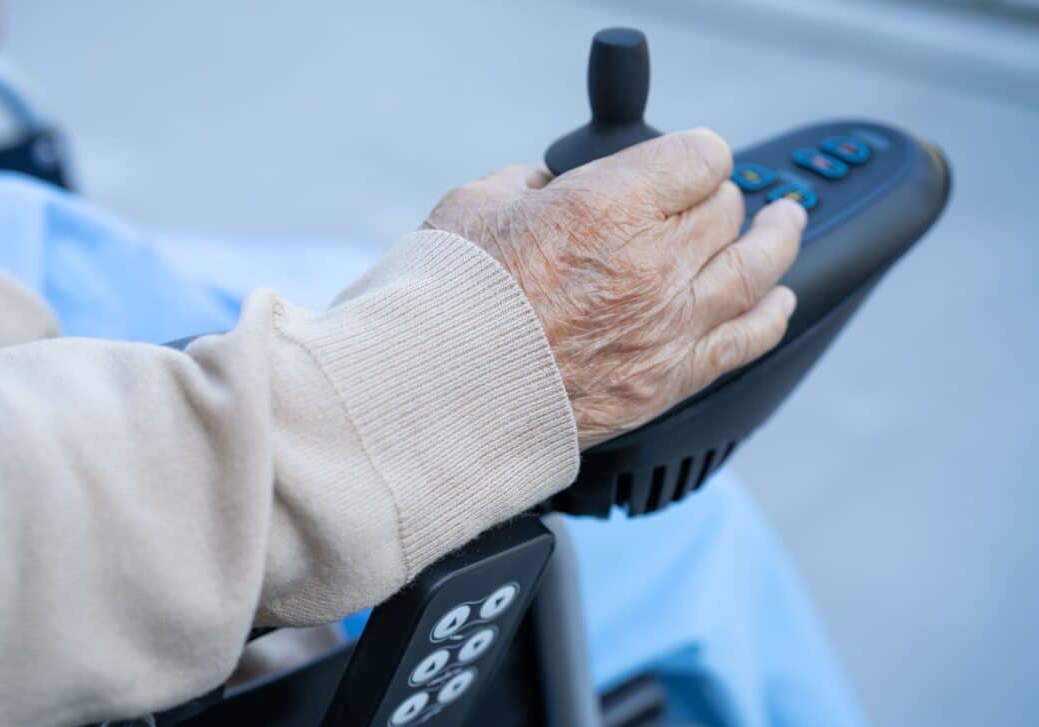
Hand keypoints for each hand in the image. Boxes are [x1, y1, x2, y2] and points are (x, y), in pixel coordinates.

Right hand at [424, 128, 803, 448]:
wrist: (443, 397)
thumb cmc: (450, 304)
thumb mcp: (476, 206)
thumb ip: (527, 182)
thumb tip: (547, 185)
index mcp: (609, 206)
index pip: (700, 155)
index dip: (691, 153)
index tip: (682, 160)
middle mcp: (653, 263)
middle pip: (725, 209)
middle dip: (712, 197)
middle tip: (699, 200)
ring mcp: (668, 326)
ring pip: (756, 268)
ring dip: (776, 238)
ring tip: (784, 224)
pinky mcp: (668, 381)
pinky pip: (747, 340)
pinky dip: (772, 315)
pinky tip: (781, 300)